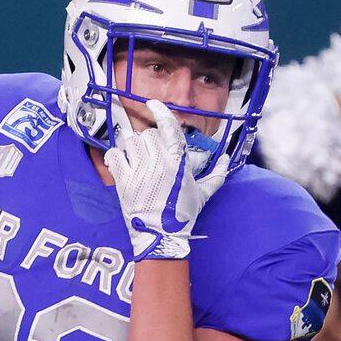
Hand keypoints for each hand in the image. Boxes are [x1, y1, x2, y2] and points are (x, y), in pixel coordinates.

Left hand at [104, 99, 230, 259]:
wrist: (161, 236)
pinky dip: (116, 155)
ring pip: (131, 142)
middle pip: (148, 135)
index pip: (169, 128)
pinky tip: (120, 161)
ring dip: (133, 147)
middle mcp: (159, 163)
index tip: (153, 103)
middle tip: (149, 153)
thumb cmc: (183, 215)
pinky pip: (114, 156)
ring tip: (136, 158)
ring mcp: (140, 172)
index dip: (161, 112)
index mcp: (178, 162)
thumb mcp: (203, 193)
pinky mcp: (123, 182)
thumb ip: (216, 175)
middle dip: (148, 141)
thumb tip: (226, 161)